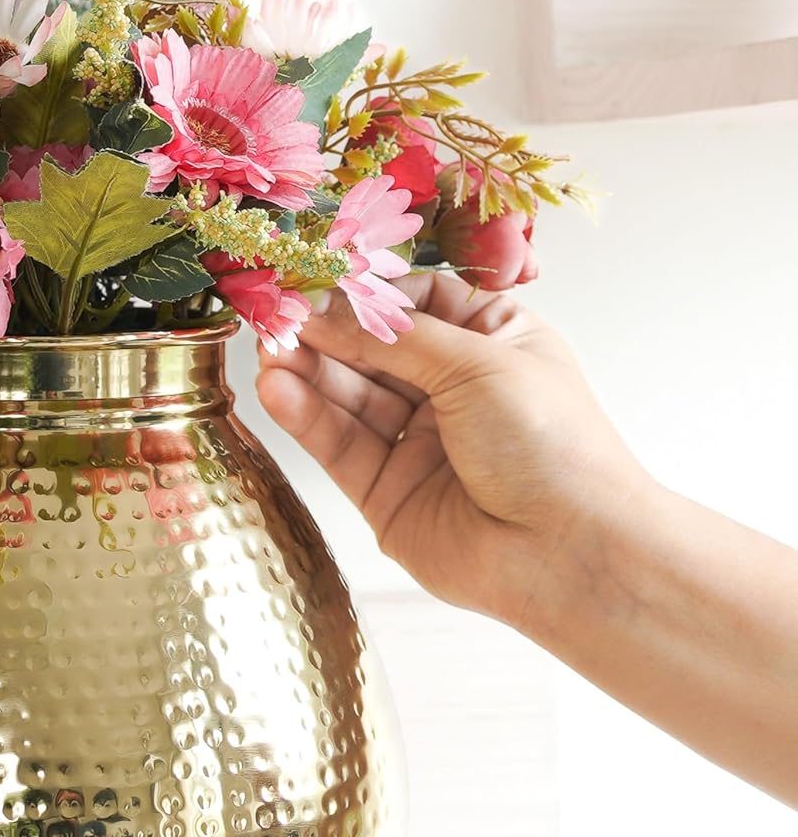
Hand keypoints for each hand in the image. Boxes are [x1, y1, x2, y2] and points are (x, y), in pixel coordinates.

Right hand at [255, 273, 650, 633]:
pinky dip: (307, 417)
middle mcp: (451, 391)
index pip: (414, 304)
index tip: (316, 283)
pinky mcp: (385, 493)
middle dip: (323, 332)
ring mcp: (416, 443)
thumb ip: (395, 336)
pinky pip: (339, 446)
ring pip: (348, 398)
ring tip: (268, 352)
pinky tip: (278, 391)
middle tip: (274, 315)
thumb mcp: (478, 362)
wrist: (568, 553)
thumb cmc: (551, 444)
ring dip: (306, 372)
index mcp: (490, 344)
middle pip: (372, 349)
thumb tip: (327, 307)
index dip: (365, 295)